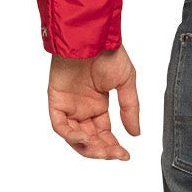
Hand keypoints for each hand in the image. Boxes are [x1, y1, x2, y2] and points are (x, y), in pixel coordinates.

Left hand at [47, 44, 140, 159]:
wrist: (93, 37)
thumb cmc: (109, 53)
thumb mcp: (126, 81)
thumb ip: (129, 107)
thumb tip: (136, 133)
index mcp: (98, 104)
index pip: (104, 133)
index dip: (113, 146)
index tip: (125, 154)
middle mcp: (82, 108)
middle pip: (90, 139)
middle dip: (103, 149)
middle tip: (115, 154)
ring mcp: (69, 106)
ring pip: (75, 137)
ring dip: (89, 146)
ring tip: (103, 149)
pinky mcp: (56, 102)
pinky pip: (60, 126)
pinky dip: (71, 135)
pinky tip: (85, 137)